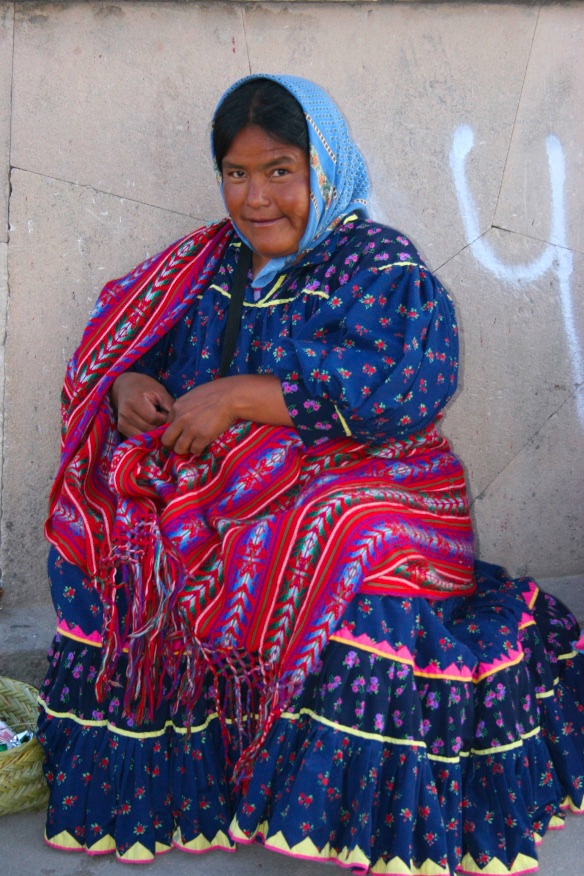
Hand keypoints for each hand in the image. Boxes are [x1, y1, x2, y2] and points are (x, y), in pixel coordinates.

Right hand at [110, 372, 173, 437]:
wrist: (126, 386)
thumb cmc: (146, 387)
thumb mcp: (159, 391)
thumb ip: (169, 405)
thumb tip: (176, 422)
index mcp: (134, 401)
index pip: (153, 419)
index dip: (163, 418)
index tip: (166, 413)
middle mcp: (125, 413)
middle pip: (148, 429)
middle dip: (159, 427)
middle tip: (164, 420)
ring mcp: (122, 422)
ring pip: (143, 436)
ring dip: (153, 432)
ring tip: (157, 423)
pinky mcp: (121, 428)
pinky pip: (137, 437)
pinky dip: (146, 435)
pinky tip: (150, 426)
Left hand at [162, 374, 292, 455]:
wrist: (231, 397)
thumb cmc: (216, 392)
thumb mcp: (193, 396)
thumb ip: (185, 407)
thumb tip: (182, 417)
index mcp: (177, 407)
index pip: (165, 425)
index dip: (172, 431)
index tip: (178, 434)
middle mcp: (180, 419)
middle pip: (167, 440)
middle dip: (172, 444)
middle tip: (181, 445)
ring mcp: (191, 429)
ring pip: (179, 448)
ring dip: (185, 449)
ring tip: (192, 446)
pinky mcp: (203, 437)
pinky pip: (195, 450)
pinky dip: (198, 450)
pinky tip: (202, 445)